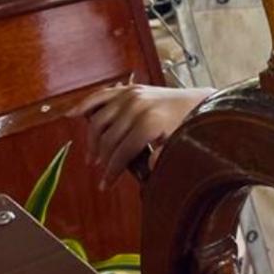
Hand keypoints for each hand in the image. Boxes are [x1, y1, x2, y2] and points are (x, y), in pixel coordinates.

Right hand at [66, 85, 213, 188]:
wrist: (201, 102)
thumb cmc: (192, 126)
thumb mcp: (182, 145)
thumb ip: (164, 156)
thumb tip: (150, 168)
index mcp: (150, 122)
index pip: (122, 151)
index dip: (112, 170)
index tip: (106, 184)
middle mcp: (137, 106)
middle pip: (108, 138)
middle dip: (102, 159)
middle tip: (100, 172)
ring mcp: (131, 95)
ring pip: (99, 120)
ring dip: (93, 140)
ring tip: (93, 156)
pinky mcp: (129, 88)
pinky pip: (101, 96)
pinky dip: (85, 105)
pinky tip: (72, 115)